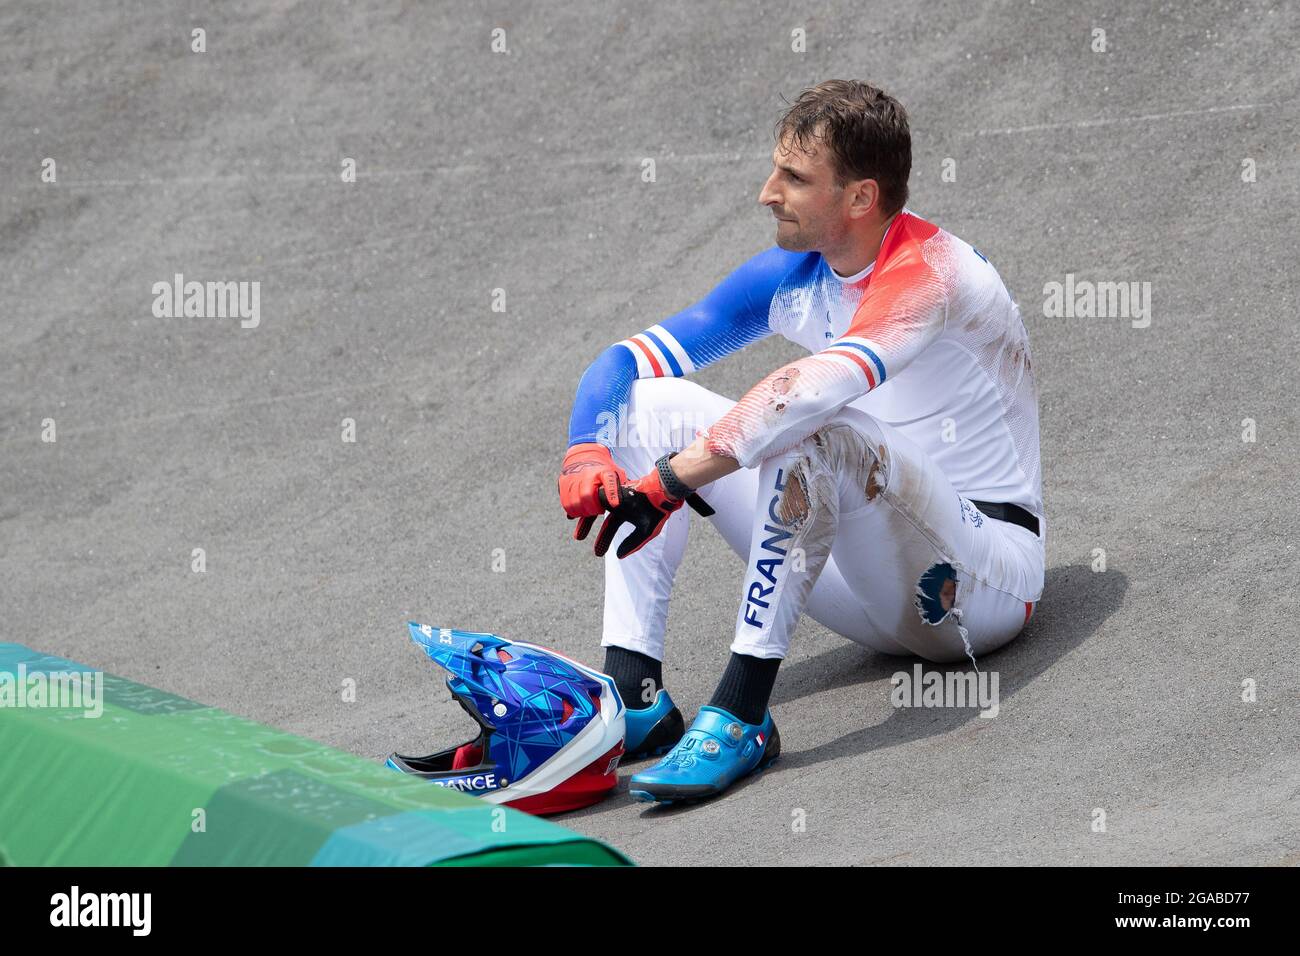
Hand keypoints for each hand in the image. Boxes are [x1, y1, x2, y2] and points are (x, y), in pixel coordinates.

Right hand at [558, 442, 627, 539]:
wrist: (584, 454)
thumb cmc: (604, 469)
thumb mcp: (617, 474)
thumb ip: (623, 487)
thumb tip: (636, 500)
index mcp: (605, 471)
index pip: (609, 481)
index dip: (612, 494)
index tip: (615, 505)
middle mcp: (587, 473)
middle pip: (586, 496)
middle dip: (592, 508)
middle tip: (598, 511)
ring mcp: (573, 478)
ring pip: (573, 502)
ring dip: (582, 512)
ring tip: (589, 511)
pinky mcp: (563, 483)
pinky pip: (565, 503)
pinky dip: (572, 511)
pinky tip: (579, 511)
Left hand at [580, 467, 716, 559]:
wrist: (661, 491)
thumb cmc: (657, 511)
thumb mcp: (645, 532)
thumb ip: (632, 543)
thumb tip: (619, 556)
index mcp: (625, 514)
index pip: (610, 527)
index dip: (604, 540)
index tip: (597, 553)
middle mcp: (617, 504)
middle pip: (597, 516)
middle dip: (588, 528)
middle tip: (577, 538)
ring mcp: (614, 495)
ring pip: (594, 504)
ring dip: (583, 514)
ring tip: (570, 519)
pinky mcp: (611, 487)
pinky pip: (595, 494)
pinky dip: (585, 500)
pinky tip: (575, 506)